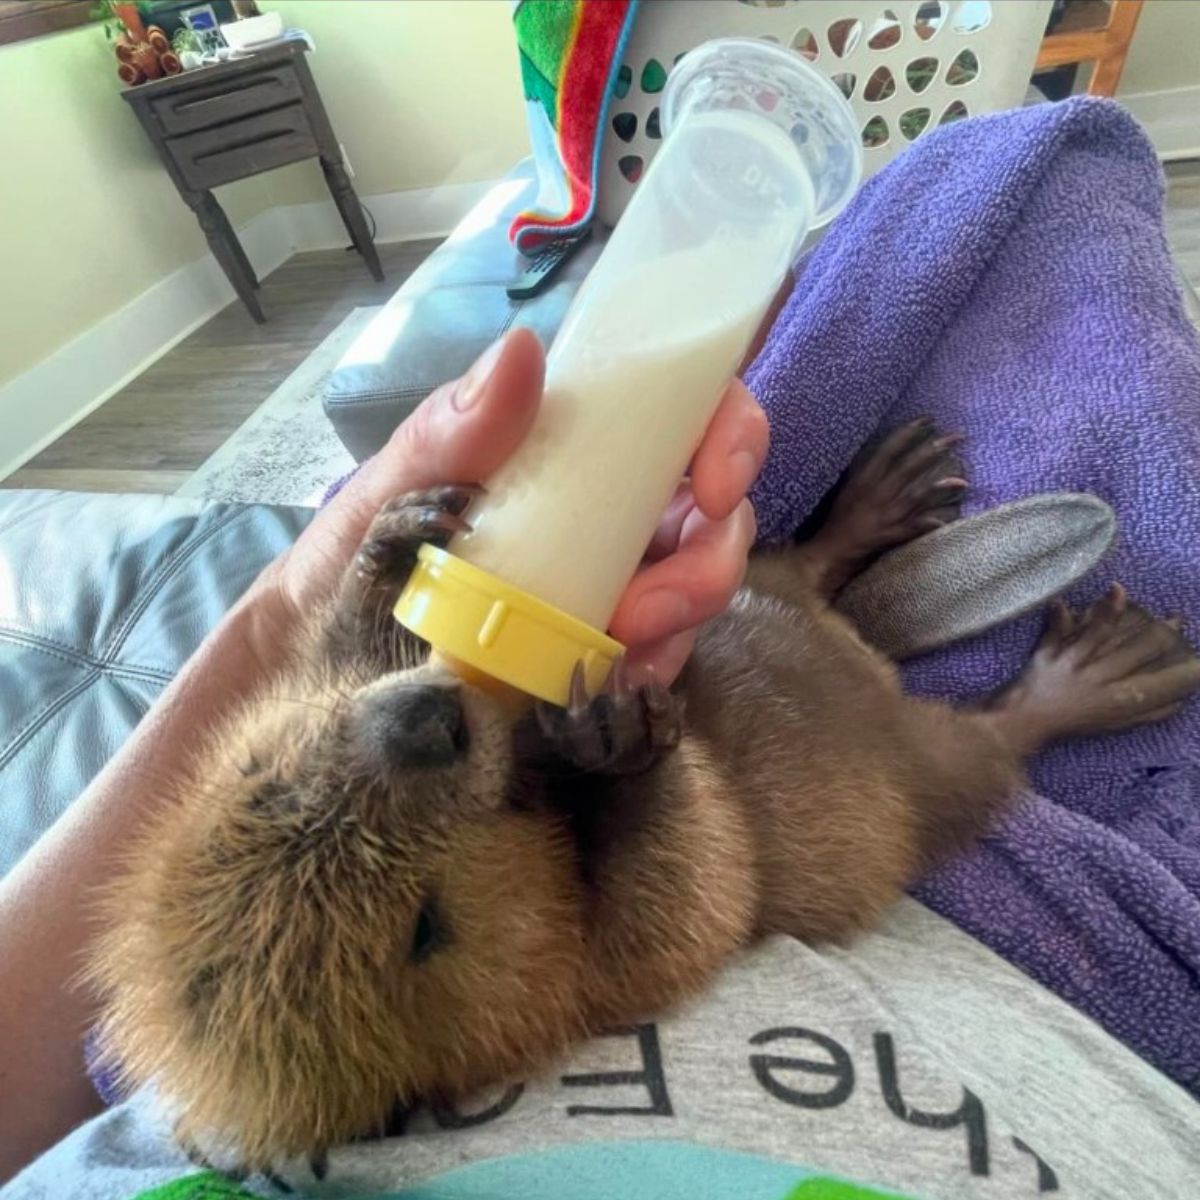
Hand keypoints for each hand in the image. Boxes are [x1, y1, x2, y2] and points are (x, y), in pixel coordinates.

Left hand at [259, 328, 765, 683]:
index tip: (717, 486)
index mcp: (559, 444)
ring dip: (683, 616)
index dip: (728, 434)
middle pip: (710, 506)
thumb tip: (522, 350)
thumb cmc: (345, 565)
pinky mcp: (599, 646)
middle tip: (648, 608)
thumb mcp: (386, 499)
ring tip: (618, 650)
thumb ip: (449, 434)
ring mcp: (606, 577)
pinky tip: (612, 679)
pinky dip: (654, 664)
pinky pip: (663, 650)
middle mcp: (598, 503)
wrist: (309, 672)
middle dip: (709, 556)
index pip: (677, 409)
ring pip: (698, 580)